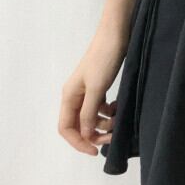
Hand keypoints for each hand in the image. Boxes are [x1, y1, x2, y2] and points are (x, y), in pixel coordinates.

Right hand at [58, 33, 125, 155]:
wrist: (117, 34)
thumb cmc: (104, 59)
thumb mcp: (96, 88)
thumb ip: (88, 112)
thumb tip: (85, 134)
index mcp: (69, 95)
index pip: (66, 128)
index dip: (78, 142)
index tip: (95, 151)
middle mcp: (75, 94)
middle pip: (79, 124)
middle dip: (94, 134)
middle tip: (112, 137)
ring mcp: (88, 90)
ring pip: (91, 117)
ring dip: (104, 123)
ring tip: (118, 120)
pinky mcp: (100, 85)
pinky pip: (101, 107)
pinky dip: (109, 112)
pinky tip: (119, 108)